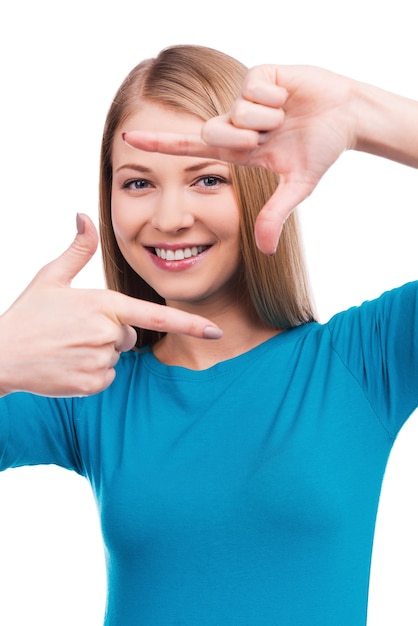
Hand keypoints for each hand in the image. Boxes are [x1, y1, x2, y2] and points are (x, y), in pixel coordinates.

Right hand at [0, 214, 221, 396]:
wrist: (1, 355)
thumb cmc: (28, 314)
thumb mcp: (51, 277)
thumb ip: (77, 249)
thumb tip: (83, 215)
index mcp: (104, 304)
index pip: (156, 314)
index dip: (190, 323)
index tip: (215, 330)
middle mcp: (107, 332)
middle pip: (130, 335)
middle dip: (111, 332)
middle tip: (75, 330)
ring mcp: (99, 360)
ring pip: (117, 357)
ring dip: (99, 353)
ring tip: (68, 346)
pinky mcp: (91, 383)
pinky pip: (106, 377)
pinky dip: (91, 372)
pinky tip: (67, 364)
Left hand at [123, 65, 354, 253]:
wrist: (346, 115)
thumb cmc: (319, 148)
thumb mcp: (296, 186)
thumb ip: (275, 215)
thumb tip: (265, 251)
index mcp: (236, 149)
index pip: (189, 147)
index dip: (159, 145)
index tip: (128, 142)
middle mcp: (234, 123)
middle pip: (211, 133)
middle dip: (243, 140)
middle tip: (270, 138)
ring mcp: (244, 99)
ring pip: (236, 113)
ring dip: (267, 121)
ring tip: (286, 117)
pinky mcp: (260, 75)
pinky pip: (254, 90)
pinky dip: (276, 99)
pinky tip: (288, 98)